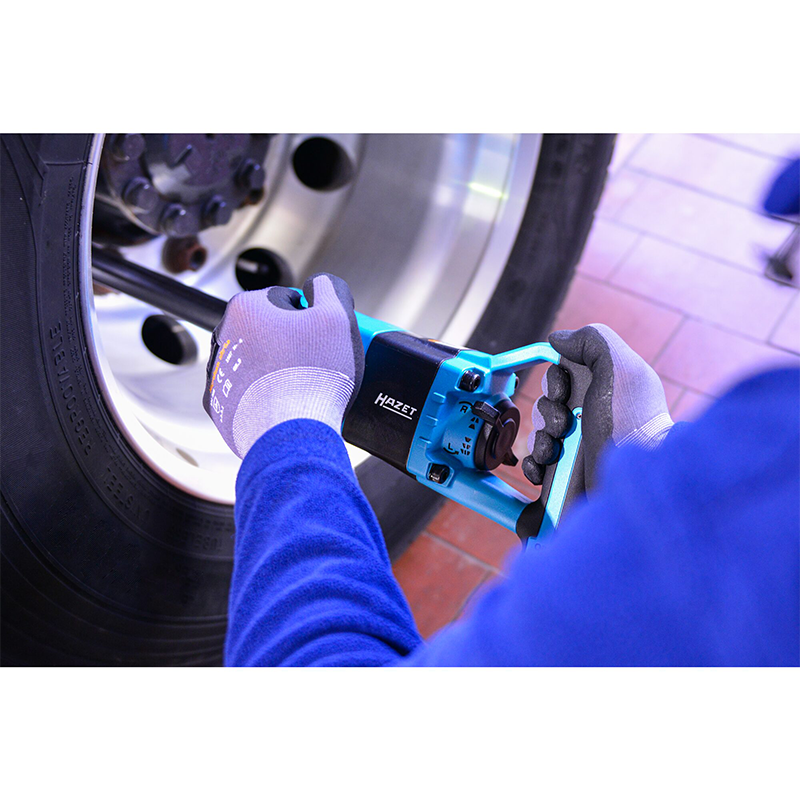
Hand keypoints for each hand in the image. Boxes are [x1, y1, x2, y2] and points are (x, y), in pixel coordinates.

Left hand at [203, 273, 363, 457]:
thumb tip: (322, 285)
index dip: (310, 319)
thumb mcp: (337, 317)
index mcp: (246, 308)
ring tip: (301, 386)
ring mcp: (218, 375)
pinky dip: (264, 397)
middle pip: (269, 331)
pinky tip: (286, 404)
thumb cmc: (312, 377)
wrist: (292, 434)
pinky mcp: (220, 407)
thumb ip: (330, 288)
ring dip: (277, 370)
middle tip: (314, 363)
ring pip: (257, 363)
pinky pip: (247, 394)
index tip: (320, 338)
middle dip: (291, 344)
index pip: (285, 301)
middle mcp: (223, 338)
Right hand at [523, 324, 672, 487]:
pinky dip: (532, 465)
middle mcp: (590, 419)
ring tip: (556, 452)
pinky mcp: (566, 478)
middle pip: (545, 407)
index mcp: (602, 393)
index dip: (554, 384)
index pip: (560, 379)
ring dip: (539, 442)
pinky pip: (534, 466)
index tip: (564, 394)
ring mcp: (577, 450)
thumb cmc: (631, 424)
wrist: (636, 480)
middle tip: (564, 427)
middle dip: (547, 415)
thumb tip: (557, 339)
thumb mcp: (620, 368)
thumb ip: (592, 341)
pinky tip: (544, 468)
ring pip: (537, 436)